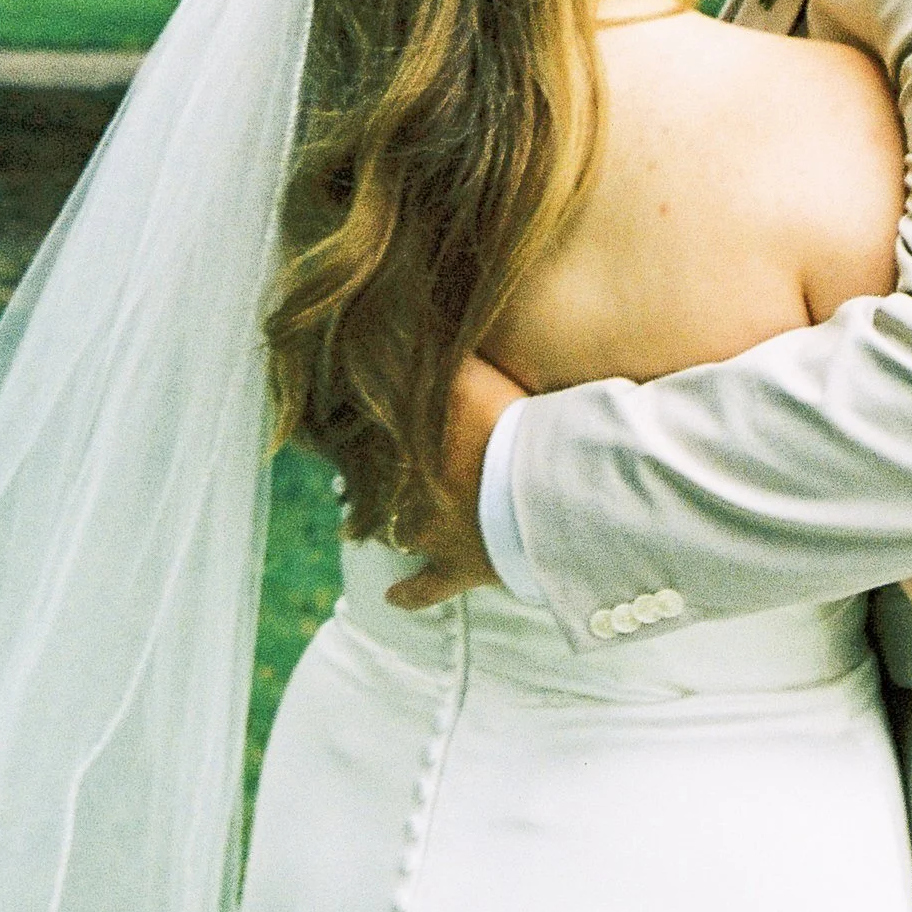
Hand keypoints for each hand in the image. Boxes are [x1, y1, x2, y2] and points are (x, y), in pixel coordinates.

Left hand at [385, 354, 528, 609]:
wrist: (546, 492)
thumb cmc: (515, 426)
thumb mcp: (473, 373)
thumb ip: (442, 348)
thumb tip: (407, 314)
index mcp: (418, 441)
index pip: (380, 429)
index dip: (374, 421)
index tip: (364, 408)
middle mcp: (415, 486)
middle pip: (385, 477)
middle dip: (383, 468)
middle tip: (383, 458)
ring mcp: (435, 531)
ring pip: (397, 526)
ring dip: (393, 520)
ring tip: (391, 515)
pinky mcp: (460, 568)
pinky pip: (426, 586)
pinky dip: (410, 593)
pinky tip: (393, 597)